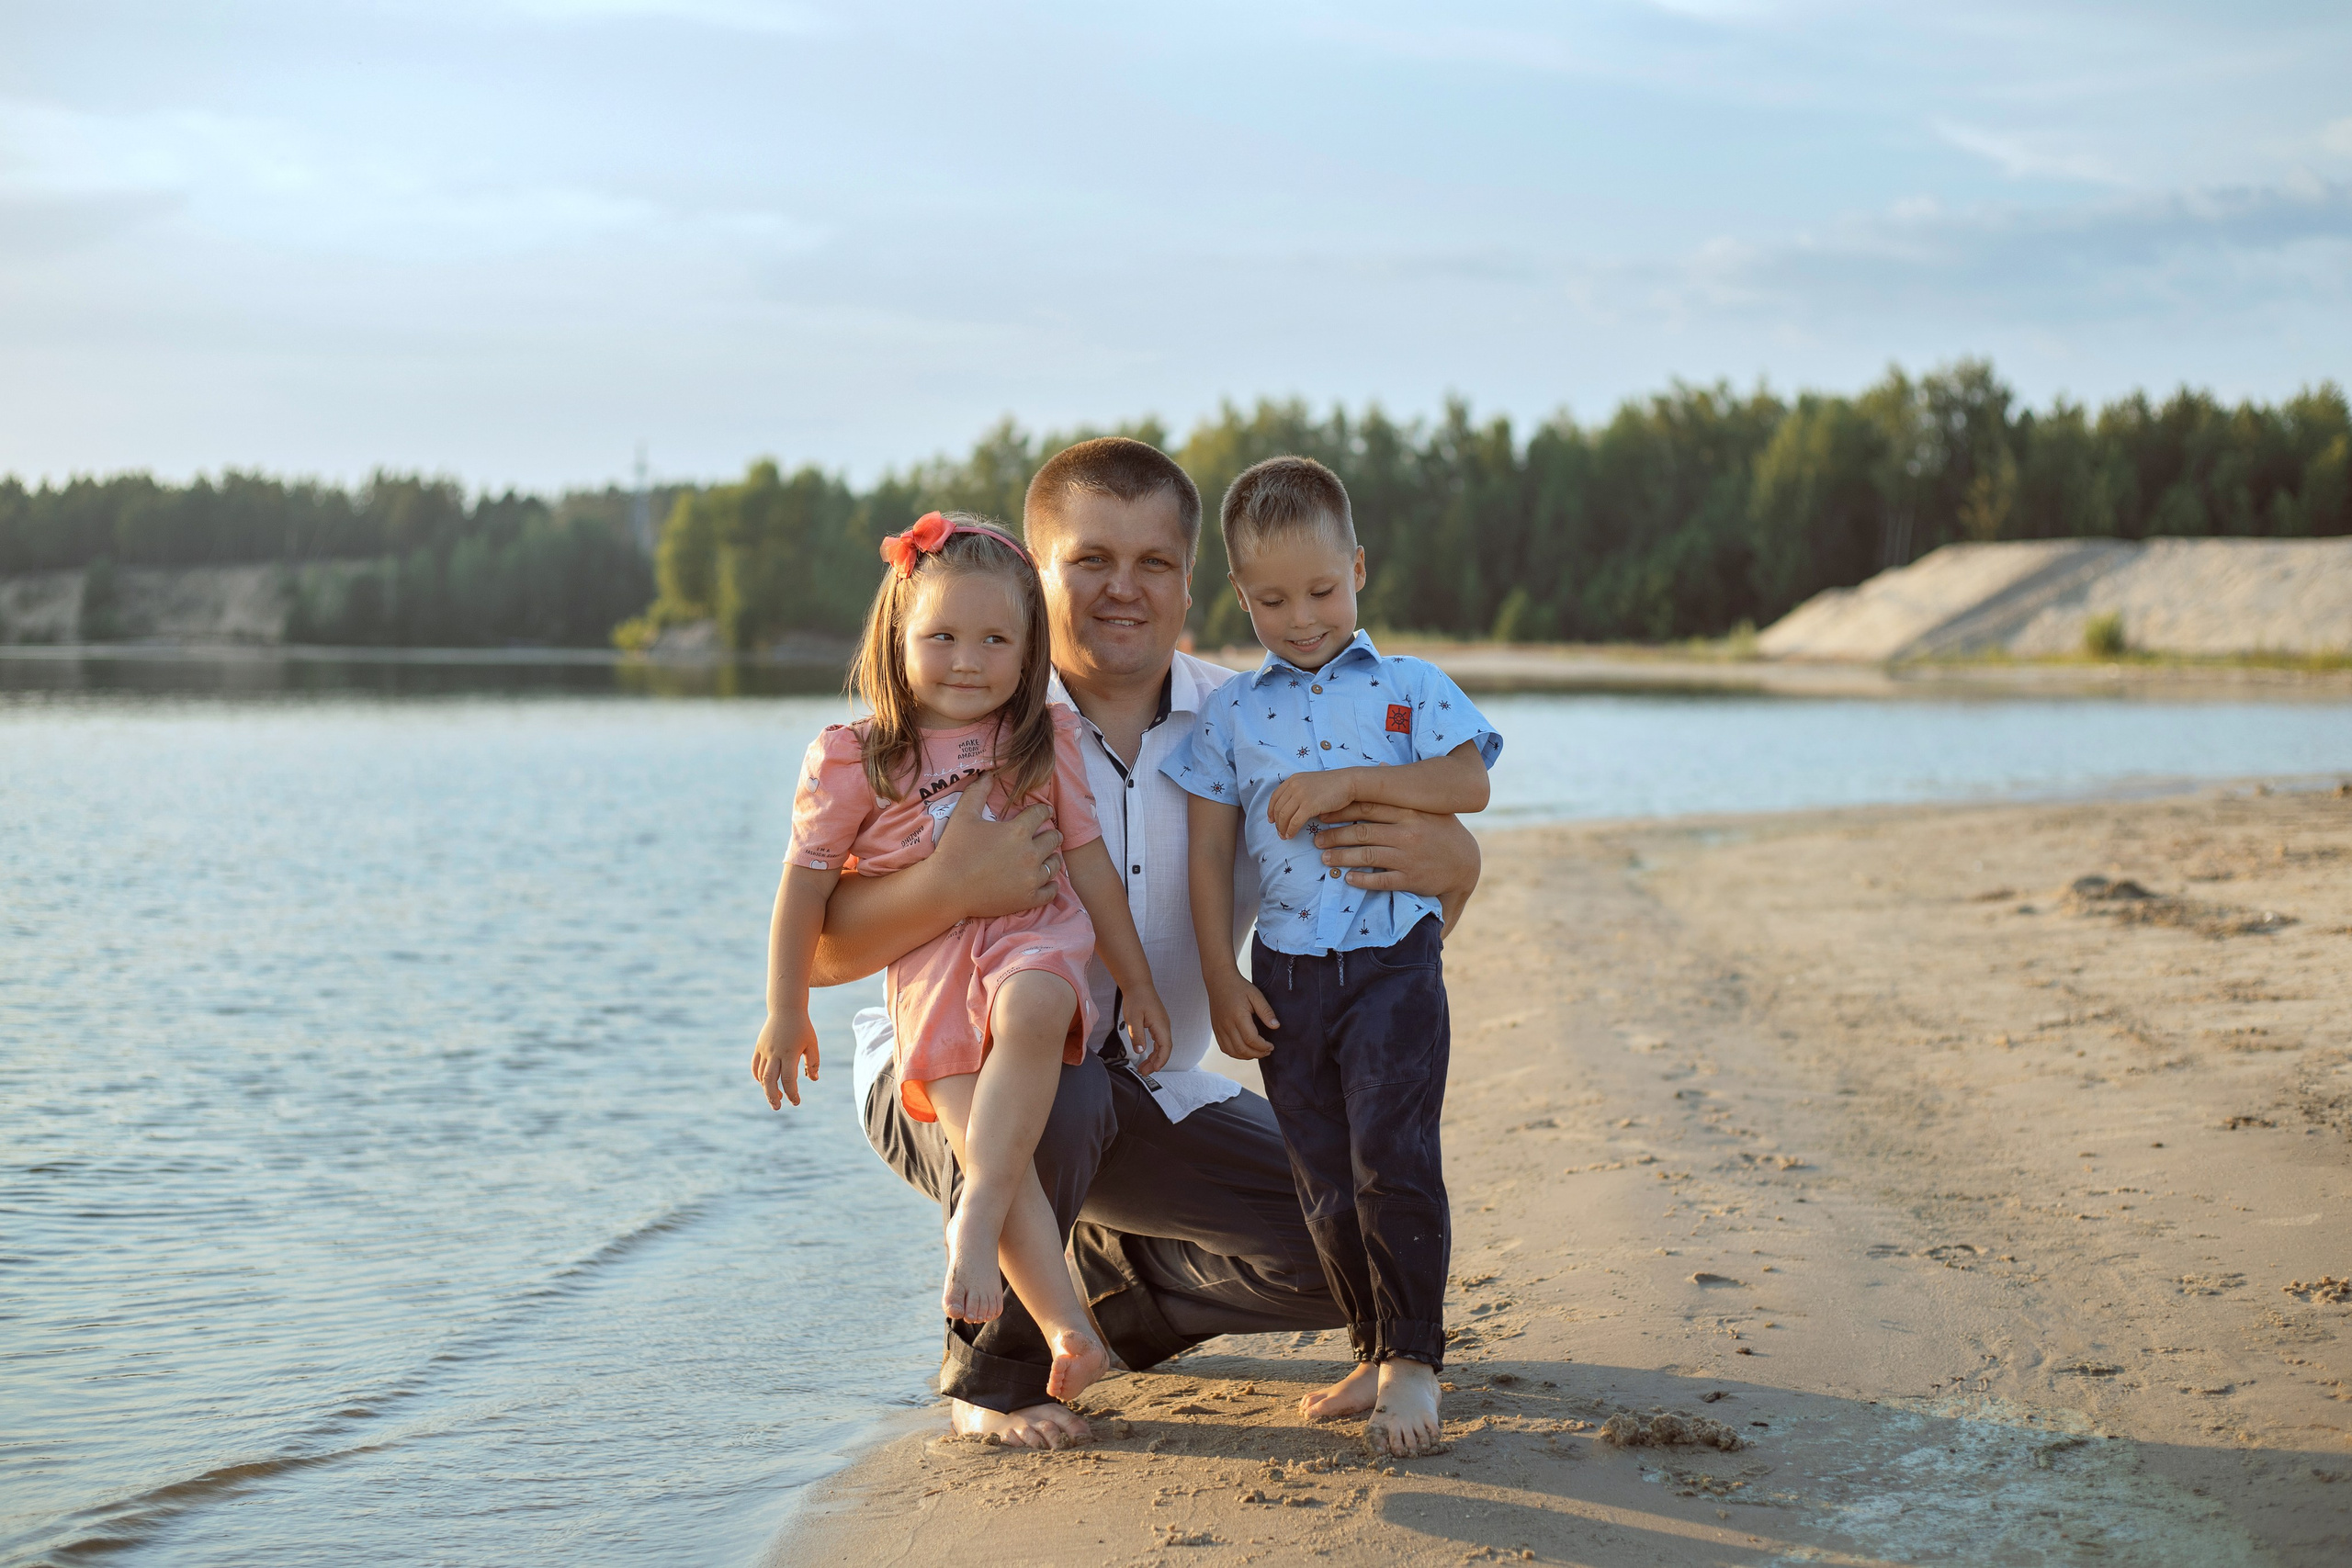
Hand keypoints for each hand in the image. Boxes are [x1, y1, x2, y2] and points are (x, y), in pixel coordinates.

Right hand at [751, 1010, 819, 1108]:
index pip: (789, 1079)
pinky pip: (755, 1066)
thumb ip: (813, 1062)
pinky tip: (765, 1083)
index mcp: (790, 1053)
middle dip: (772, 1096)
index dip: (792, 1093)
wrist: (786, 1008)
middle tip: (777, 1107)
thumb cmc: (802, 1027)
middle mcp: (775, 1053)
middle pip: (770, 1080)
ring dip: (767, 1088)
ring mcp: (765, 1050)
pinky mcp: (759, 1047)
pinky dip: (758, 1077)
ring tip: (776, 1097)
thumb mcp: (812, 1043)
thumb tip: (813, 1079)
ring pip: (761, 1075)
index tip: (796, 1102)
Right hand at [932, 771, 1062, 917]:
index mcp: (1017, 831)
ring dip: (1053, 857)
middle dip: (1052, 834)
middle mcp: (1030, 853)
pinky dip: (1051, 885)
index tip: (1045, 811)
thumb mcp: (963, 815)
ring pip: (1055, 864)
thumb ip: (977, 792)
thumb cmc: (954, 850)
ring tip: (1049, 857)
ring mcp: (1031, 878)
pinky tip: (1047, 881)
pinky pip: (1051, 891)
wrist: (946, 888)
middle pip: (1053, 839)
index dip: (1043, 811)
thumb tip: (987, 774)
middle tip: (1051, 835)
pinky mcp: (1029, 898)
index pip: (1040, 814)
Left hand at [1123, 988, 1176, 1075]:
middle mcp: (1165, 1026)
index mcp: (1161, 1025)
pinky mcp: (1158, 1023)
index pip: (1165, 1047)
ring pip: (1162, 1045)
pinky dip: (1154, 1050)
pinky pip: (1159, 1040)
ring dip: (1154, 1057)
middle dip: (1156, 1062)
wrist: (1138, 985)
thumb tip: (1140, 1051)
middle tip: (1144, 1072)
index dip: (1161, 1060)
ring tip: (1143, 1067)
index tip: (1155, 1070)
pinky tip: (1146, 1055)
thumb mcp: (1133, 1018)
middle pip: (1164, 1049)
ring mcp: (1162, 1025)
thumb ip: (1137, 1035)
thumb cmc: (1136, 998)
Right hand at [1205, 971, 1278, 1059]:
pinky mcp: (1216, 1030)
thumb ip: (1266, 1011)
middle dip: (1257, 1054)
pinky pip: (1224, 1048)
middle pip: (1242, 1049)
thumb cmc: (1239, 987)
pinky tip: (1245, 1050)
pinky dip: (1236, 1053)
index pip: (1251, 1039)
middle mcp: (1226, 1025)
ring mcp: (1219, 1029)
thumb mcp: (1256, 995)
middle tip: (1267, 1051)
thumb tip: (1276, 1026)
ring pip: (1232, 1052)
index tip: (1272, 1046)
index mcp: (1238, 1016)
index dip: (1263, 1046)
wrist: (1219, 981)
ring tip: (1258, 1052)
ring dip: (1247, 1056)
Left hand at [1267, 768, 1357, 839]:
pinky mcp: (1309, 805)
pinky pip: (1295, 821)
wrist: (1348, 782)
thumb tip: (1291, 810)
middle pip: (1278, 808)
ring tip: (1284, 836)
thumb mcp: (1310, 784)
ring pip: (1284, 816)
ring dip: (1282, 828)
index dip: (1271, 810)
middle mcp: (1294, 785)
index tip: (1271, 820)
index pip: (1275, 796)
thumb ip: (1299, 792)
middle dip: (1277, 823)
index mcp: (1293, 780)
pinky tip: (1291, 835)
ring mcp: (1301, 795)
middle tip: (1279, 832)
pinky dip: (1291, 830)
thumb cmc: (1333, 785)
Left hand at [1311, 801, 1480, 898]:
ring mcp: (1409, 857)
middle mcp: (1408, 833)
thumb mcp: (1427, 808)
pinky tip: (1348, 878)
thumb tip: (1382, 766)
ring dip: (1342, 857)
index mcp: (1409, 813)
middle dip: (1335, 835)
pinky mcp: (1411, 879)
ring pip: (1366, 856)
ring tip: (1324, 858)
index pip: (1368, 808)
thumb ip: (1403, 791)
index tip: (1323, 814)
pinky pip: (1380, 880)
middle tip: (1317, 839)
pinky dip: (1362, 880)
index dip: (1342, 811)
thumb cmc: (1441, 832)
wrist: (1465, 865)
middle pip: (1362, 832)